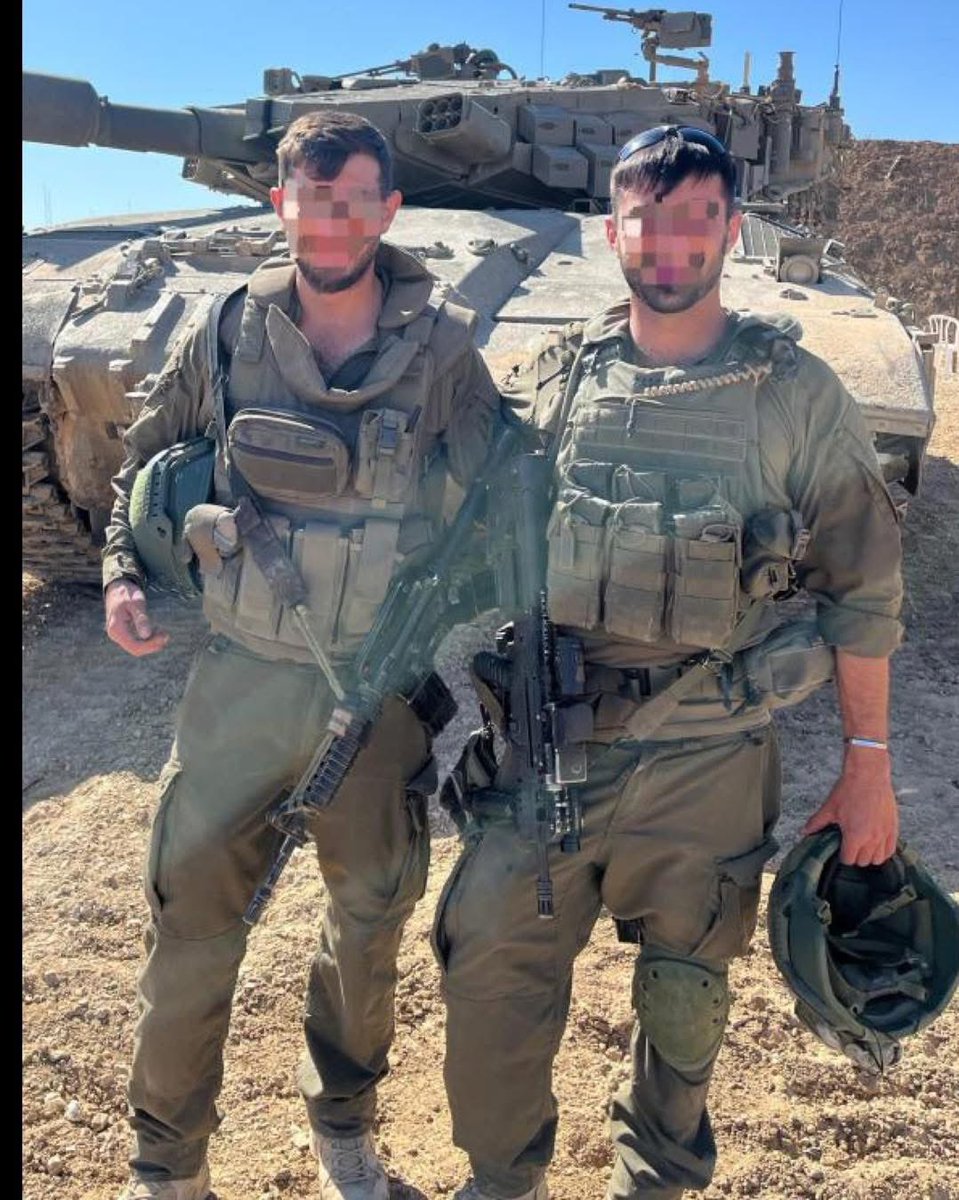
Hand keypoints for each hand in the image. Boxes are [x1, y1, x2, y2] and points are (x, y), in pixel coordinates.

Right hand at [104, 579, 168, 656]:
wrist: (117, 587)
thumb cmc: (127, 593)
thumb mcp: (136, 603)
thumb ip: (141, 619)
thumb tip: (146, 635)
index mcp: (116, 628)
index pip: (135, 646)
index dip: (151, 646)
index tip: (165, 636)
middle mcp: (115, 634)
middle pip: (136, 649)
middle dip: (152, 645)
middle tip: (167, 635)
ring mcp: (118, 634)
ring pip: (136, 647)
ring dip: (151, 642)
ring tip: (163, 632)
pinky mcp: (123, 632)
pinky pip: (136, 641)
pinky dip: (147, 639)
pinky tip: (156, 630)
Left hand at [802, 746, 898, 865]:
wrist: (868, 774)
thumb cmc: (849, 790)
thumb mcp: (829, 807)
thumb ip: (817, 823)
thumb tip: (805, 831)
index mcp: (855, 836)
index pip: (848, 860)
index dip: (842, 856)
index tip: (840, 848)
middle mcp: (872, 839)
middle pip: (863, 861)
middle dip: (855, 856)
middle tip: (850, 845)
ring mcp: (884, 834)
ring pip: (878, 859)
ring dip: (870, 855)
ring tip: (863, 845)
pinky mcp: (893, 827)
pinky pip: (891, 849)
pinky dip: (883, 850)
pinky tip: (876, 844)